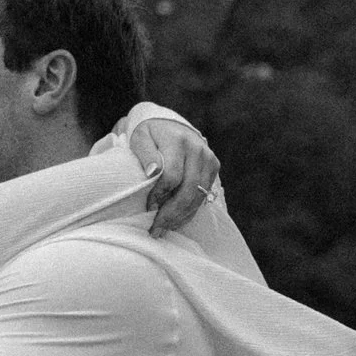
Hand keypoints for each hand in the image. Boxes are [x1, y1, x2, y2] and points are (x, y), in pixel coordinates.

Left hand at [126, 113, 219, 234]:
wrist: (172, 125)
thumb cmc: (151, 135)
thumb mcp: (141, 139)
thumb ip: (145, 154)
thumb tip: (152, 172)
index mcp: (178, 142)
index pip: (172, 176)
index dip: (159, 195)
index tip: (148, 207)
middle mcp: (197, 150)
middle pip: (188, 190)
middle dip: (171, 214)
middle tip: (156, 230)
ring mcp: (208, 159)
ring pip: (198, 196)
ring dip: (181, 217)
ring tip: (164, 229)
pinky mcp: (213, 167)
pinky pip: (204, 195)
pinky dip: (190, 211)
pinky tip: (176, 220)